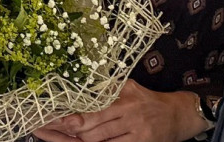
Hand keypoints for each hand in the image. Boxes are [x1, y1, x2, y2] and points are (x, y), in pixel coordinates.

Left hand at [32, 81, 208, 141]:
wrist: (180, 114)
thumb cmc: (148, 100)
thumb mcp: (129, 87)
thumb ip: (107, 90)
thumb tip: (78, 91)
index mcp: (123, 95)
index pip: (90, 107)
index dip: (68, 116)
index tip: (48, 118)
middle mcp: (128, 112)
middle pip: (91, 128)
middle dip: (67, 132)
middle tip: (43, 130)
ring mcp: (135, 132)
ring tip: (57, 137)